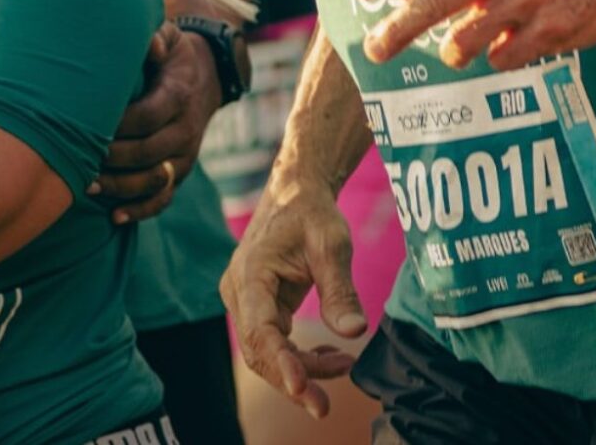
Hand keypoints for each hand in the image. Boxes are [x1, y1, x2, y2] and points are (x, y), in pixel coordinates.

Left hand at [92, 23, 222, 223]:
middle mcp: (187, 128)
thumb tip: (150, 47)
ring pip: (154, 180)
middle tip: (77, 159)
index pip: (147, 117)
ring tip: (86, 185)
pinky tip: (115, 216)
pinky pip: (164, 199)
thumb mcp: (170, 37)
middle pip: (148, 152)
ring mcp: (185, 154)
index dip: (116, 126)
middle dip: (111, 160)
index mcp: (179, 95)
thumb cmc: (171, 56)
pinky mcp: (180, 171)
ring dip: (120, 187)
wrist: (205, 77)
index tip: (85, 125)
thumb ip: (156, 37)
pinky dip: (141, 211)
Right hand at [221, 178, 365, 418]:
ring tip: (343, 367)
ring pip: (266, 351)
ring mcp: (245, 301)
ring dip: (300, 369)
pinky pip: (273, 341)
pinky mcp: (258, 307)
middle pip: (260, 350)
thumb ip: (340, 289)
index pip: (260, 329)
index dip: (279, 362)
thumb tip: (356, 333)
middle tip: (325, 405)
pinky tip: (330, 355)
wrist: (297, 191)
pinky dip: (299, 355)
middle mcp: (239, 291)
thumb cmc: (313, 213)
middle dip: (293, 379)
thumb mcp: (332, 245)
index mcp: (251, 273)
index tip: (301, 388)